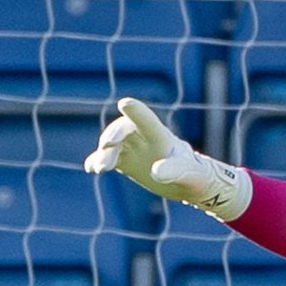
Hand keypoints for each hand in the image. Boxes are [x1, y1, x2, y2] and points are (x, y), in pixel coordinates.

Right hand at [84, 97, 251, 220]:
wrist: (189, 182)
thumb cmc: (194, 174)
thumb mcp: (188, 173)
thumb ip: (174, 170)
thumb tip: (156, 172)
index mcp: (161, 136)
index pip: (147, 120)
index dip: (136, 111)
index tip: (125, 104)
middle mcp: (143, 138)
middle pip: (123, 129)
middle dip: (113, 135)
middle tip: (106, 146)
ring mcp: (133, 148)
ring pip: (113, 145)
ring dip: (104, 153)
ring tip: (100, 169)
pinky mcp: (125, 161)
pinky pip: (108, 158)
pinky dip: (98, 161)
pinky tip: (90, 168)